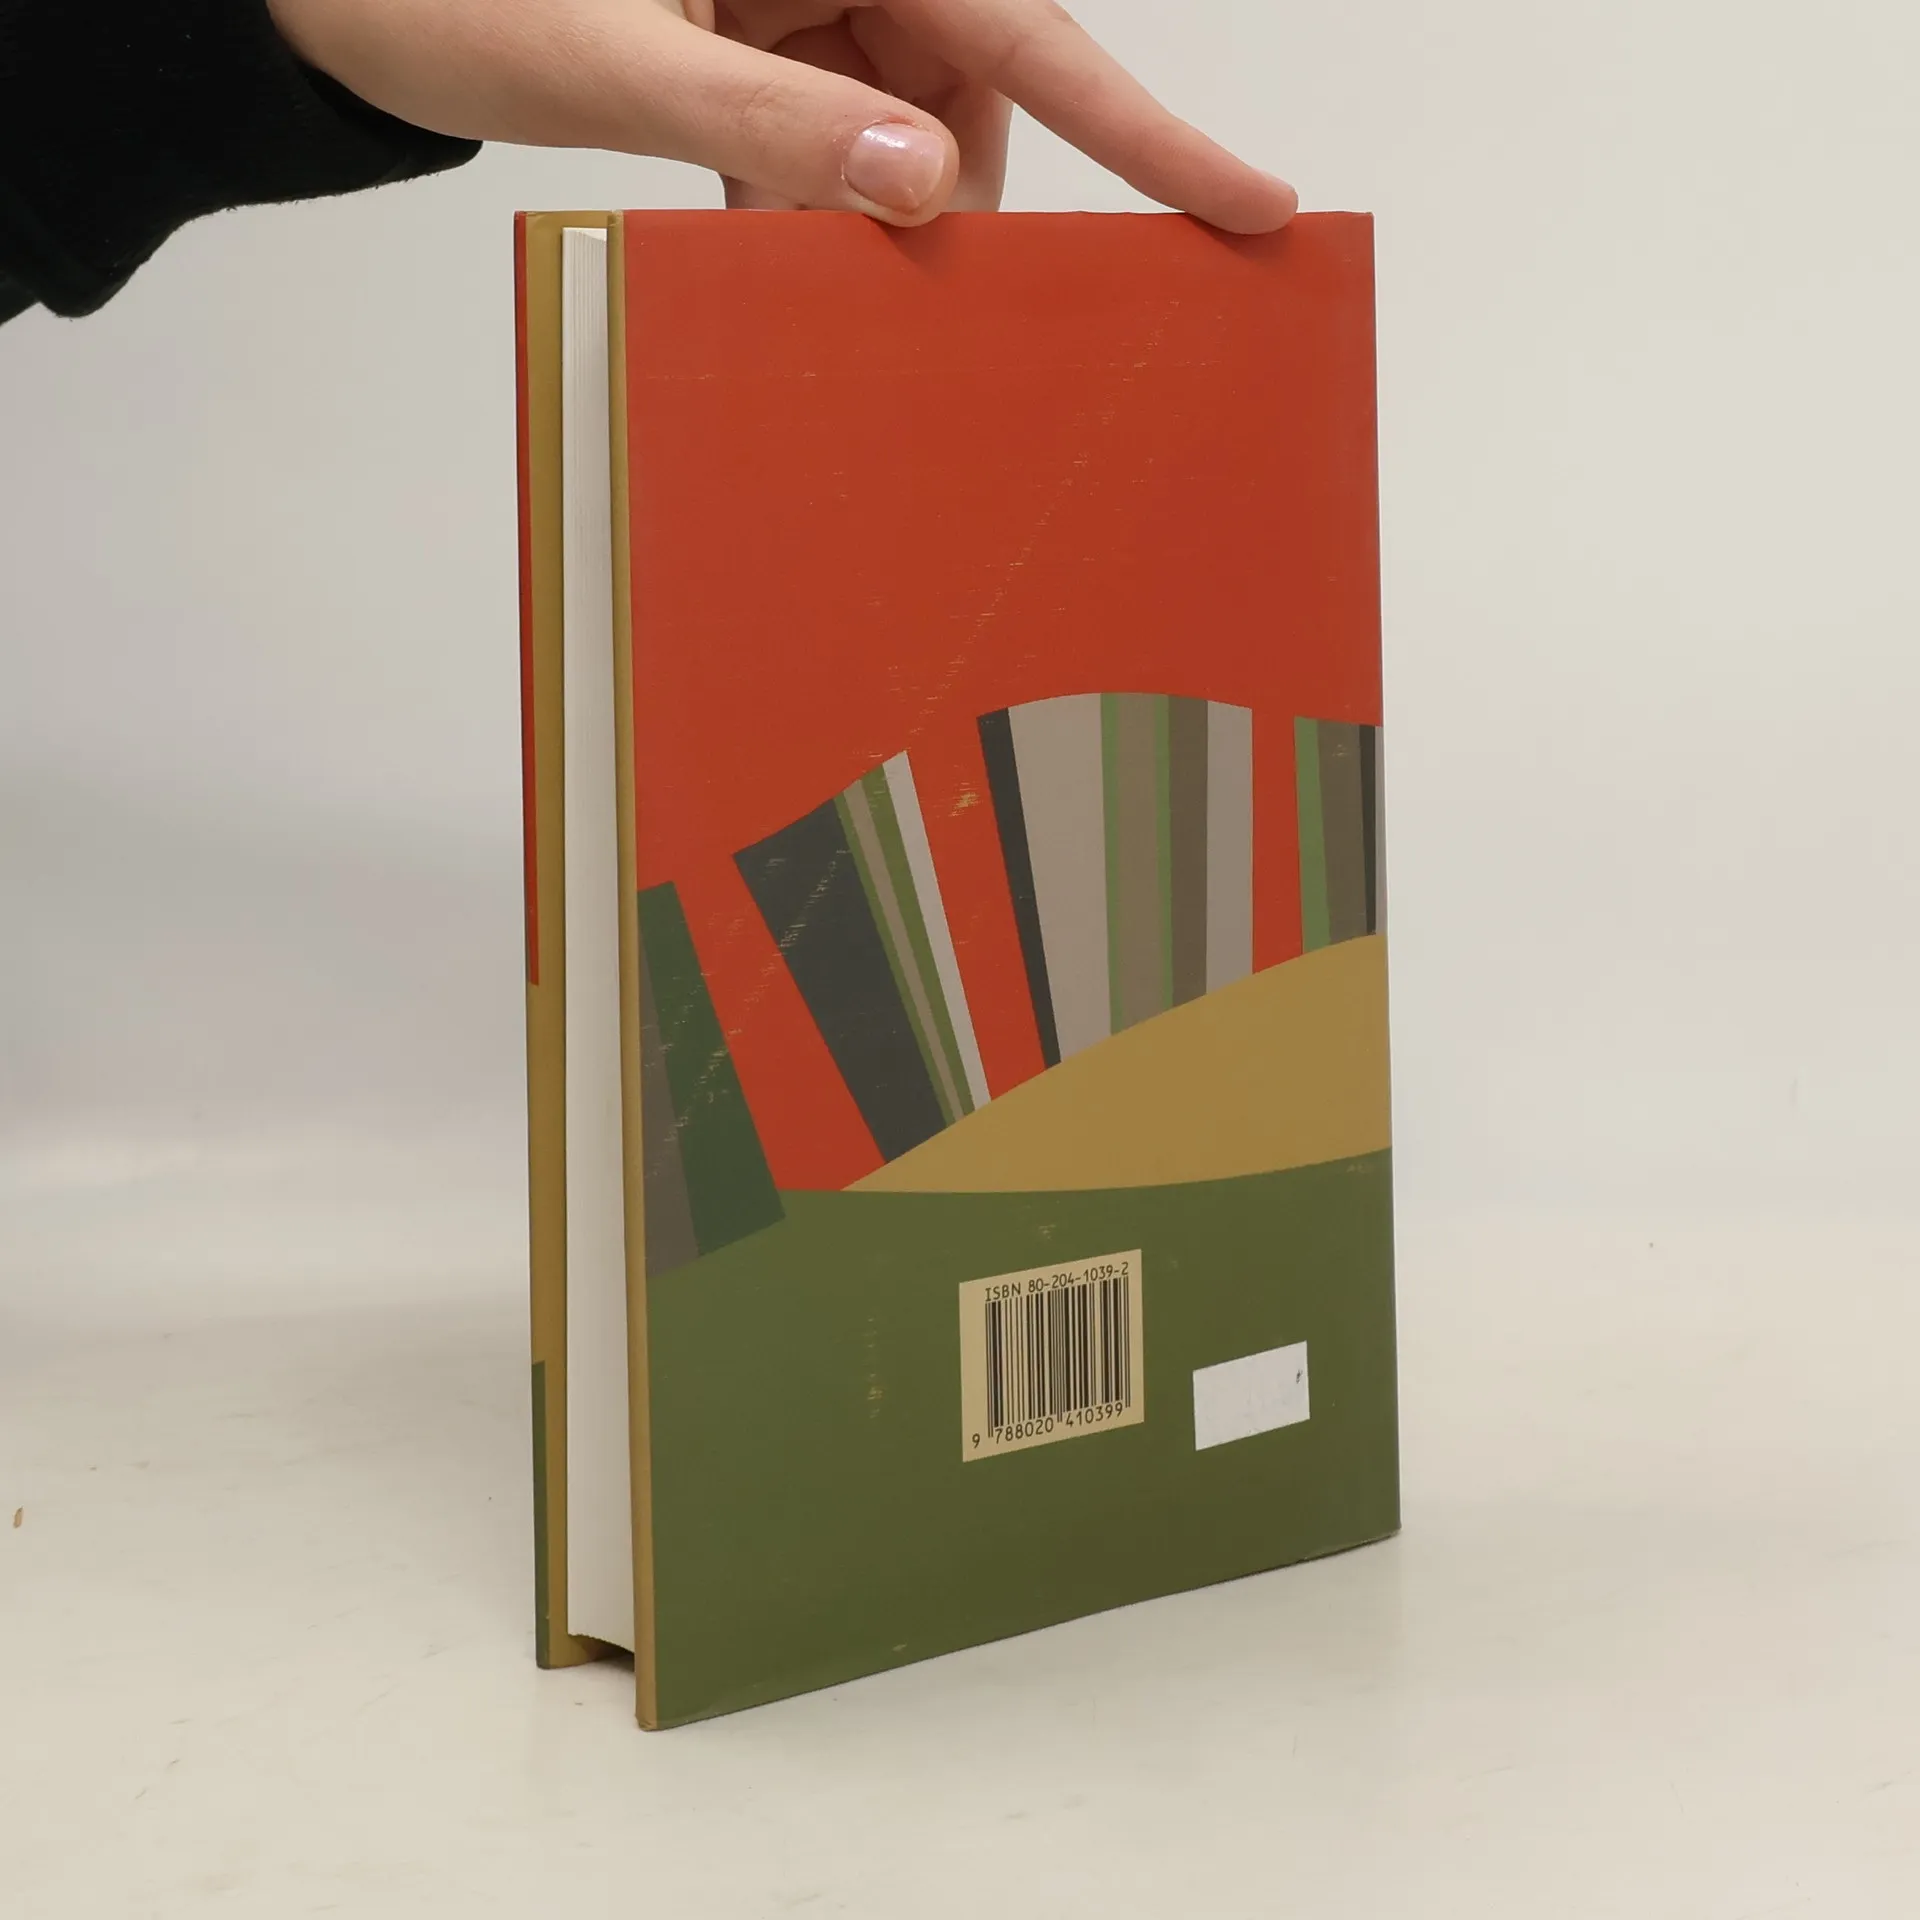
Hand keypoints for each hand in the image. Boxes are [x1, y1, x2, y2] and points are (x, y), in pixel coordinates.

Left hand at [267, 0, 1295, 231]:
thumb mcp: (606, 48)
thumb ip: (765, 119)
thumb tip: (920, 190)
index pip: (1022, 26)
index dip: (1145, 123)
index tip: (1250, 200)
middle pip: (968, 83)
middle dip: (952, 202)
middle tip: (937, 307)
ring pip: (899, 121)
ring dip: (867, 214)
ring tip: (797, 266)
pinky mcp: (745, 29)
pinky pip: (824, 126)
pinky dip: (808, 198)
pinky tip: (764, 245)